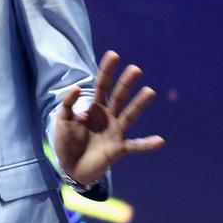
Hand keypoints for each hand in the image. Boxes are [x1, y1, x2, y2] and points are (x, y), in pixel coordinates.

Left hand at [53, 50, 164, 186]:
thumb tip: (78, 88)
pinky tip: (160, 140)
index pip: (101, 86)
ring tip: (150, 91)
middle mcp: (108, 117)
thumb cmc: (67, 142)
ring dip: (139, 104)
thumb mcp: (63, 121)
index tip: (114, 55)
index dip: (107, 71)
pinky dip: (147, 144)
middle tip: (135, 69)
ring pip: (129, 115)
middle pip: (118, 97)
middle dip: (126, 83)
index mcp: (94, 108)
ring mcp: (115, 132)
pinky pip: (135, 146)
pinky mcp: (118, 149)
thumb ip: (68, 104)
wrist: (70, 168)